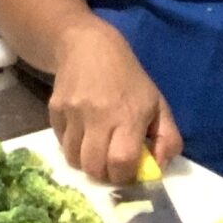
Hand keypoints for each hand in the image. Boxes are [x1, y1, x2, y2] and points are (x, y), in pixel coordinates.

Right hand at [49, 19, 181, 183]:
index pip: (121, 161)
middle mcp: (98, 116)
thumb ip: (168, 139)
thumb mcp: (159, 105)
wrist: (88, 46)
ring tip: (95, 151)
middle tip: (110, 165)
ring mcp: (73, 112)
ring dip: (85, 162)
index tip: (128, 172)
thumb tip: (158, 168)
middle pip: (93, 165)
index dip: (125, 176)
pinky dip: (71, 145)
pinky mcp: (54, 109)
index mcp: (128, 116)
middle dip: (103, 174)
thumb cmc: (129, 79)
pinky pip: (60, 142)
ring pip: (73, 157)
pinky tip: (82, 133)